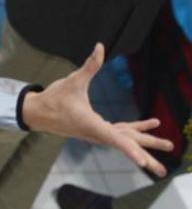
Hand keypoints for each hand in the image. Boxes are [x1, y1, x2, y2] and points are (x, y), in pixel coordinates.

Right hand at [21, 43, 172, 177]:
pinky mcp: (98, 130)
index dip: (130, 149)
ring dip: (146, 143)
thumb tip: (100, 47)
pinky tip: (149, 125)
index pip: (115, 139)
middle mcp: (98, 134)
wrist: (39, 113)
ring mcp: (99, 133)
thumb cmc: (55, 99)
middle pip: (127, 143)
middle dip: (149, 149)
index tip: (143, 161)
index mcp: (92, 125)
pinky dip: (135, 130)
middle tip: (169, 150)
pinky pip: (121, 133)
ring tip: (167, 146)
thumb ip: (90, 65)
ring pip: (127, 140)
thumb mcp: (73, 81)